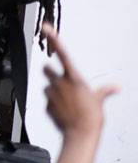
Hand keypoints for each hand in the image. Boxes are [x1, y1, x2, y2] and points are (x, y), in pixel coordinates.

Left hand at [41, 24, 118, 138]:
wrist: (81, 134)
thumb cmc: (92, 117)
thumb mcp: (99, 100)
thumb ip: (105, 90)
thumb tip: (117, 86)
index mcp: (74, 78)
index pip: (63, 53)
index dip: (54, 39)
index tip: (45, 28)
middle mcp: (60, 83)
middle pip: (47, 69)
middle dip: (49, 72)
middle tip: (58, 80)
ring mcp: (51, 94)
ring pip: (47, 87)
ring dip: (52, 90)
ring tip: (65, 101)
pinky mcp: (46, 105)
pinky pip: (47, 101)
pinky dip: (53, 104)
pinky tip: (63, 111)